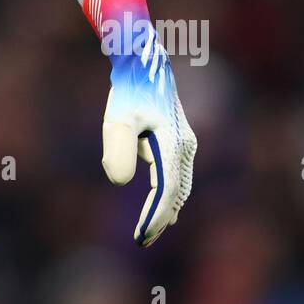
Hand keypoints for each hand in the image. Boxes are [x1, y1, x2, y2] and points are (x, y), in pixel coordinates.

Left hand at [102, 26, 196, 246]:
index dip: (153, 217)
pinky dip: (169, 196)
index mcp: (174, 145)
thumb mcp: (118, 117)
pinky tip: (160, 210)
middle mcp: (185, 147)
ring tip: (149, 233)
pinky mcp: (179, 142)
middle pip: (176, 193)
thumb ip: (118, 147)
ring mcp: (185, 145)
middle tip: (142, 241)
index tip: (139, 237)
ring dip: (166, 210)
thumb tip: (121, 182)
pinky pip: (177, 177)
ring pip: (179, 187)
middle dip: (160, 219)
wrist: (143, 62)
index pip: (166, 191)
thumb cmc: (129, 89)